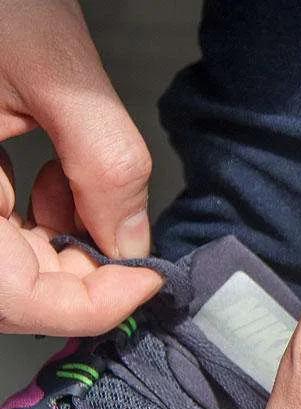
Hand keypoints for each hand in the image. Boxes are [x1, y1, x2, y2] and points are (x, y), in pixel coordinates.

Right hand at [0, 0, 161, 335]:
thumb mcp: (57, 72)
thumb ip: (104, 160)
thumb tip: (132, 243)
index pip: (15, 298)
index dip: (89, 305)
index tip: (145, 280)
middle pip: (14, 291)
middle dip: (82, 274)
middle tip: (123, 234)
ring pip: (10, 267)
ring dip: (64, 242)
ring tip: (77, 180)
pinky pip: (1, 232)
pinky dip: (43, 219)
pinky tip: (55, 174)